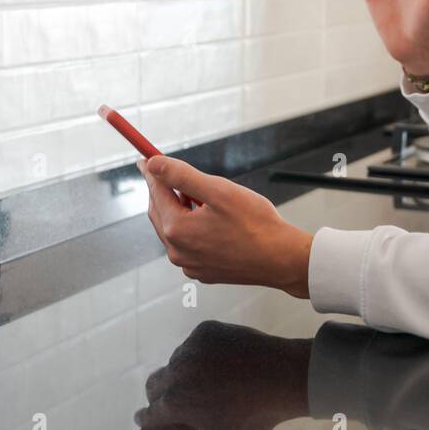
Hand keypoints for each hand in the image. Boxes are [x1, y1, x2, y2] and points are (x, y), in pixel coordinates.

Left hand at [136, 156, 312, 297]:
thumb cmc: (256, 224)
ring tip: (198, 196)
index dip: (152, 172)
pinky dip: (191, 229)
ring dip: (179, 209)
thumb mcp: (219, 191)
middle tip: (169, 172)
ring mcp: (190, 265)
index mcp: (177, 230)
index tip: (147, 158)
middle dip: (164, 190)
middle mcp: (178, 251)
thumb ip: (182, 176)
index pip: (156, 192)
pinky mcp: (203, 271)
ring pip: (174, 230)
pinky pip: (188, 245)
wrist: (281, 259)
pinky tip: (209, 220)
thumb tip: (153, 165)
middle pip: (160, 212)